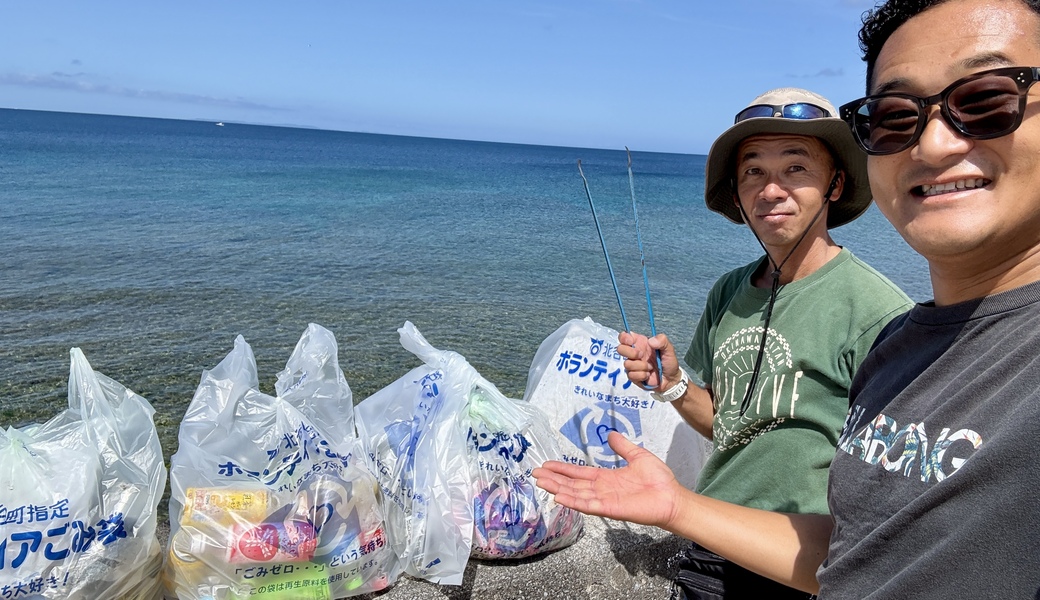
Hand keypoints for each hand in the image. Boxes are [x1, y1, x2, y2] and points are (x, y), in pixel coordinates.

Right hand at [533, 432, 680, 528]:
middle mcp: (601, 490)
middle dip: (554, 479)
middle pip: (572, 484)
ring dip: (558, 489)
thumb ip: (622, 447)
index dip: (562, 469)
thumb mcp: (638, 456)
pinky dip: (573, 502)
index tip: (546, 465)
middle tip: (535, 474)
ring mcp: (604, 500)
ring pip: (576, 494)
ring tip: (542, 483)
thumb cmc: (658, 480)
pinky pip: (588, 505)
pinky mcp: (610, 509)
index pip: (579, 473)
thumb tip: (610, 434)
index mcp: (606, 478)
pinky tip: (560, 497)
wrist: (672, 496)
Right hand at [617, 331, 681, 389]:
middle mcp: (633, 353)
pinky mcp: (633, 376)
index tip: (631, 341)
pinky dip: (642, 375)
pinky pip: (631, 375)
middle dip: (631, 353)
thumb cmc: (668, 362)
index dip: (624, 338)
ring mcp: (632, 365)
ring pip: (627, 364)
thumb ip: (662, 341)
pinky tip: (648, 375)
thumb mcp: (669, 349)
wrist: (671, 379)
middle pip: (620, 349)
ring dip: (641, 366)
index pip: (624, 337)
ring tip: (650, 368)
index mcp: (640, 343)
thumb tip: (651, 341)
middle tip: (642, 355)